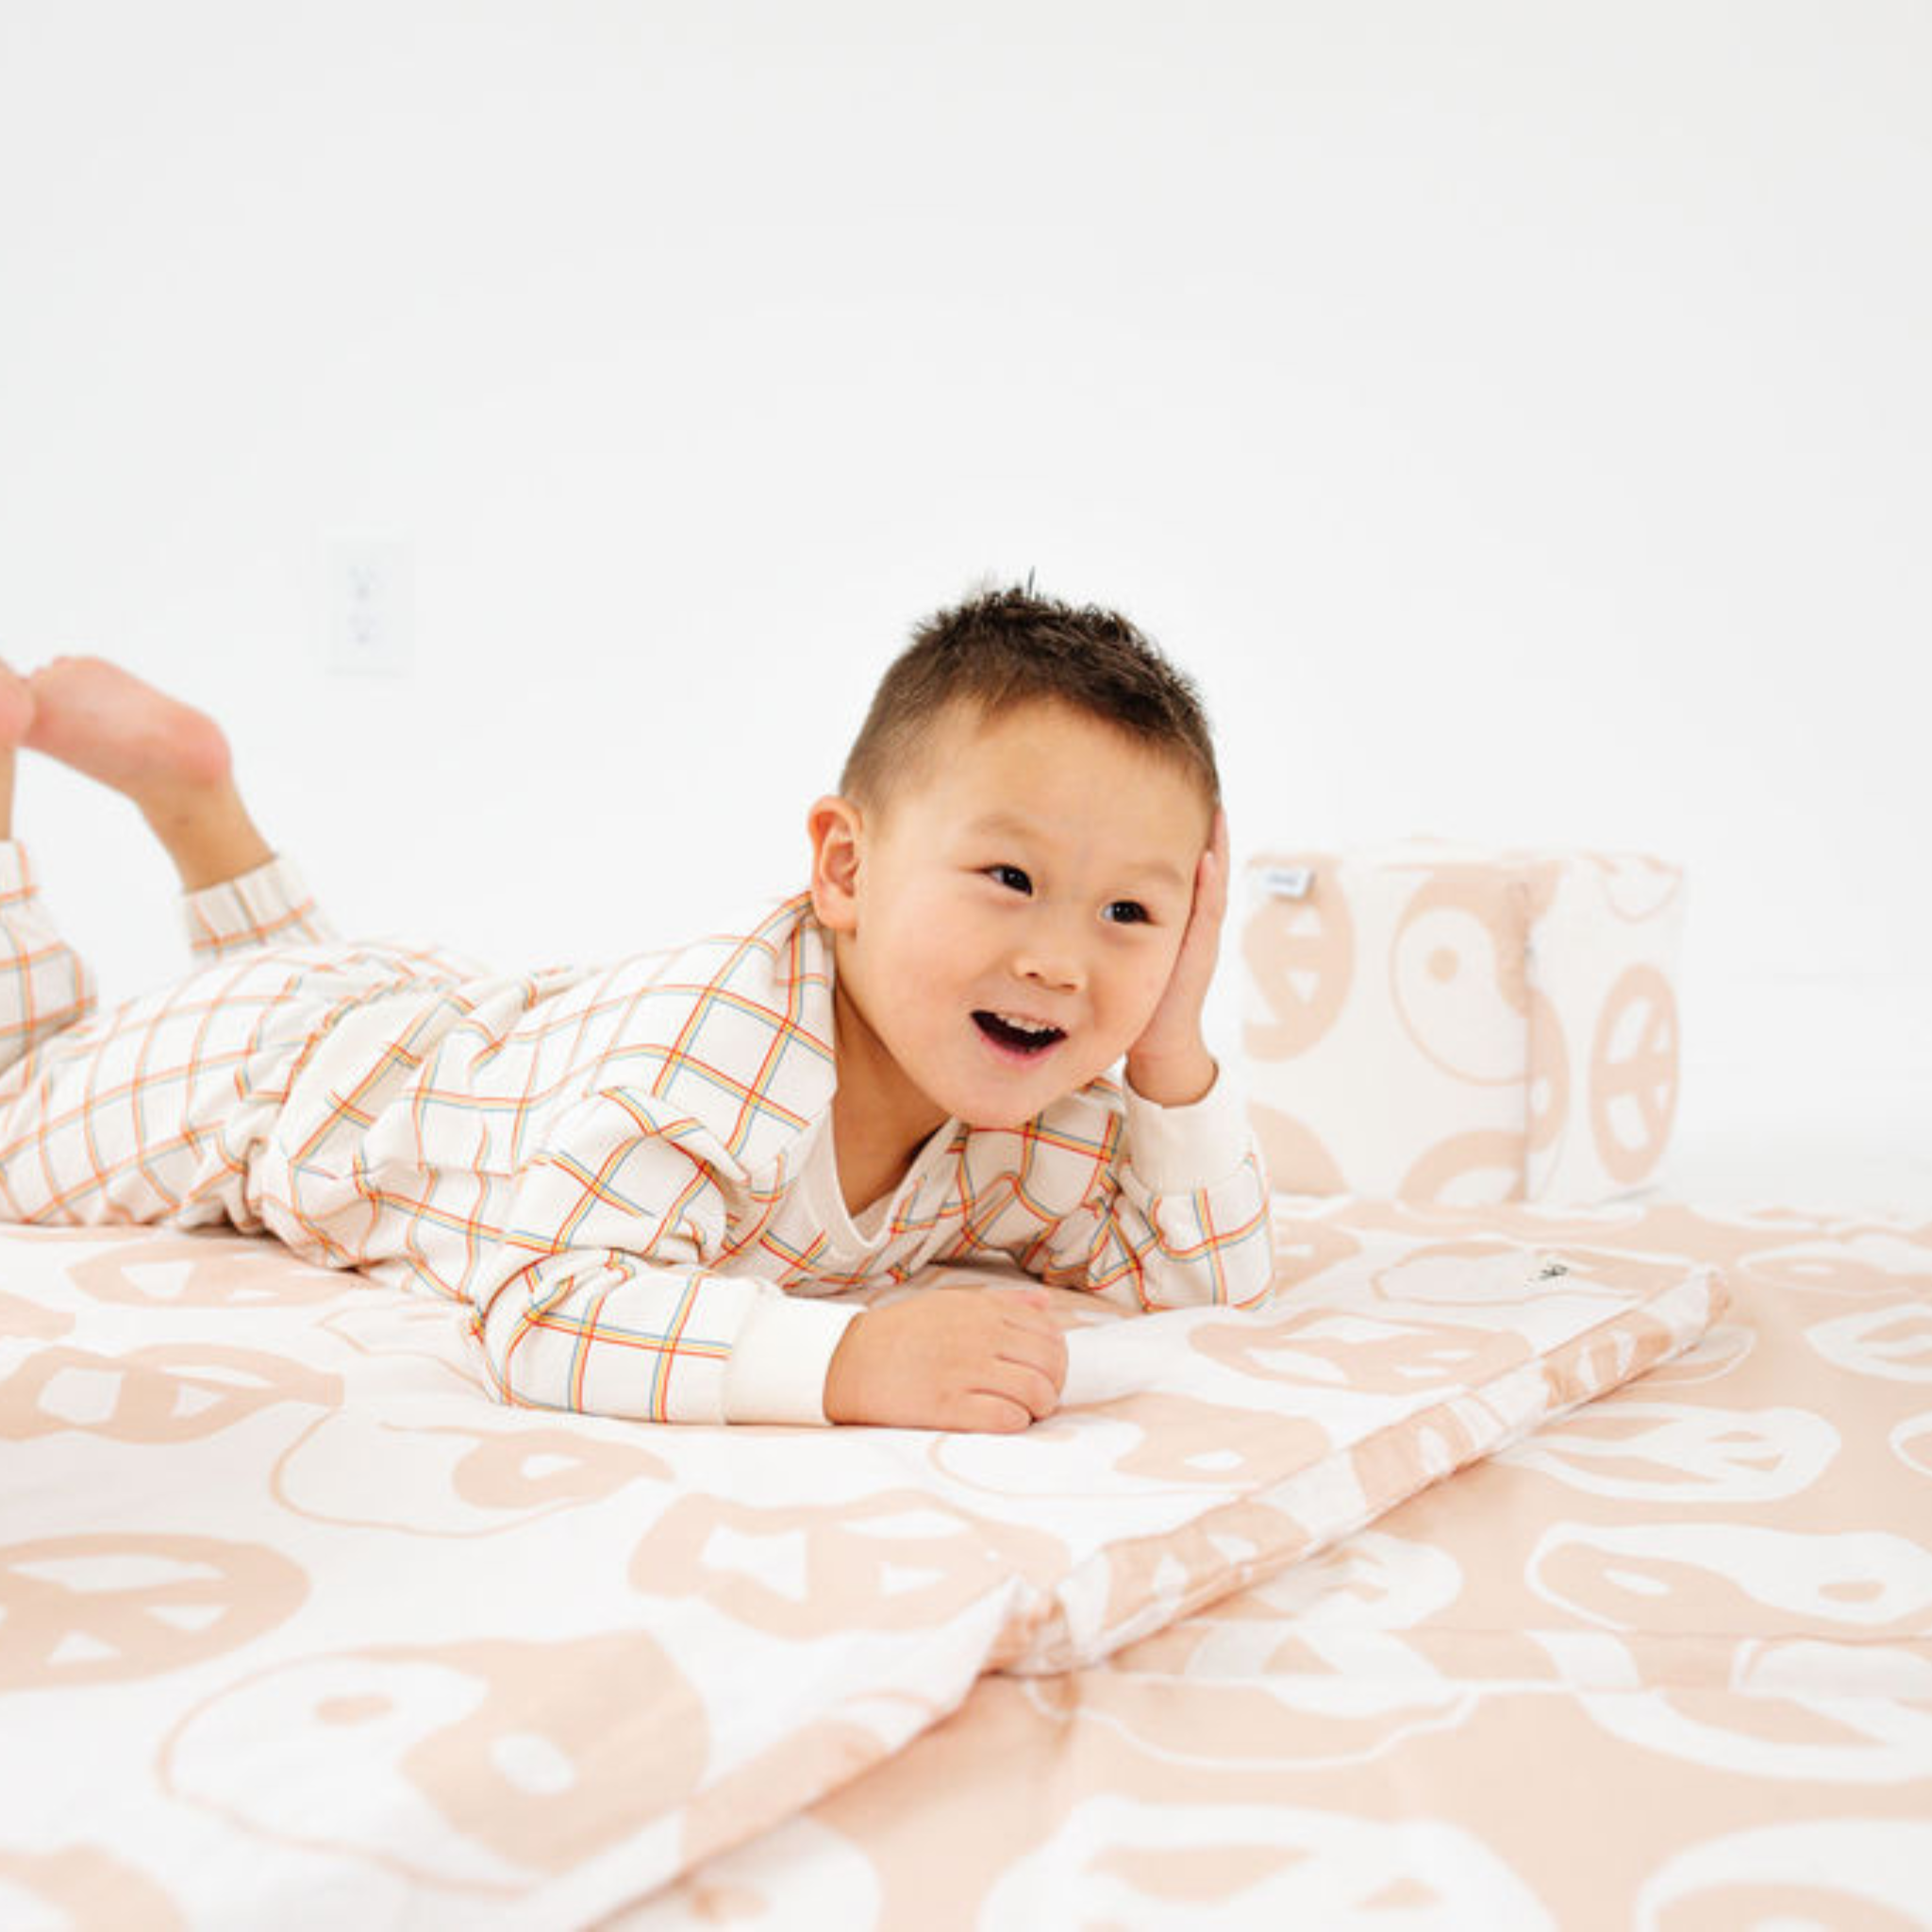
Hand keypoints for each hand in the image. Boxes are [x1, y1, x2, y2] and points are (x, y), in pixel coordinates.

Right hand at [823, 1285, 1068, 1431]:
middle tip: (1042, 1396)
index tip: (1047, 1371)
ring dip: (1040, 1407)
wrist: (850, 1360)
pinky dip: (1015, 1422)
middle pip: (1050, 1363)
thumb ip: (1002, 1303)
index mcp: (983, 1311)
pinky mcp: (949, 1406)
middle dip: (1054, 1384)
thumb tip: (1043, 1303)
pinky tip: (1005, 1419)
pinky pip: (1005, 1418)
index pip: (1049, 1333)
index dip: (1057, 1357)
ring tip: (1028, 1411)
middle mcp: (980, 1338)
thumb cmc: (902, 1332)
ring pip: (1035, 1391)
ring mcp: (965, 1371)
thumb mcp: (951, 1302)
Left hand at [1125, 806, 1227, 1106]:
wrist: (1156, 1047)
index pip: (1179, 866)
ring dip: (1214, 846)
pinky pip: (1209, 913)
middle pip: (1202, 865)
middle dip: (1204, 827)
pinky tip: (1206, 855)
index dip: (1178, 831)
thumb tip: (1065, 887)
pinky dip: (1210, 883)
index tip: (1170, 792)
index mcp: (1172, 918)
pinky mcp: (1200, 955)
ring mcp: (1200, 937)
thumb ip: (1101, 919)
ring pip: (1212, 882)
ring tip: (1215, 808)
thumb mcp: (1113, 948)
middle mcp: (1191, 922)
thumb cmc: (1131, 1000)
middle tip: (1202, 785)